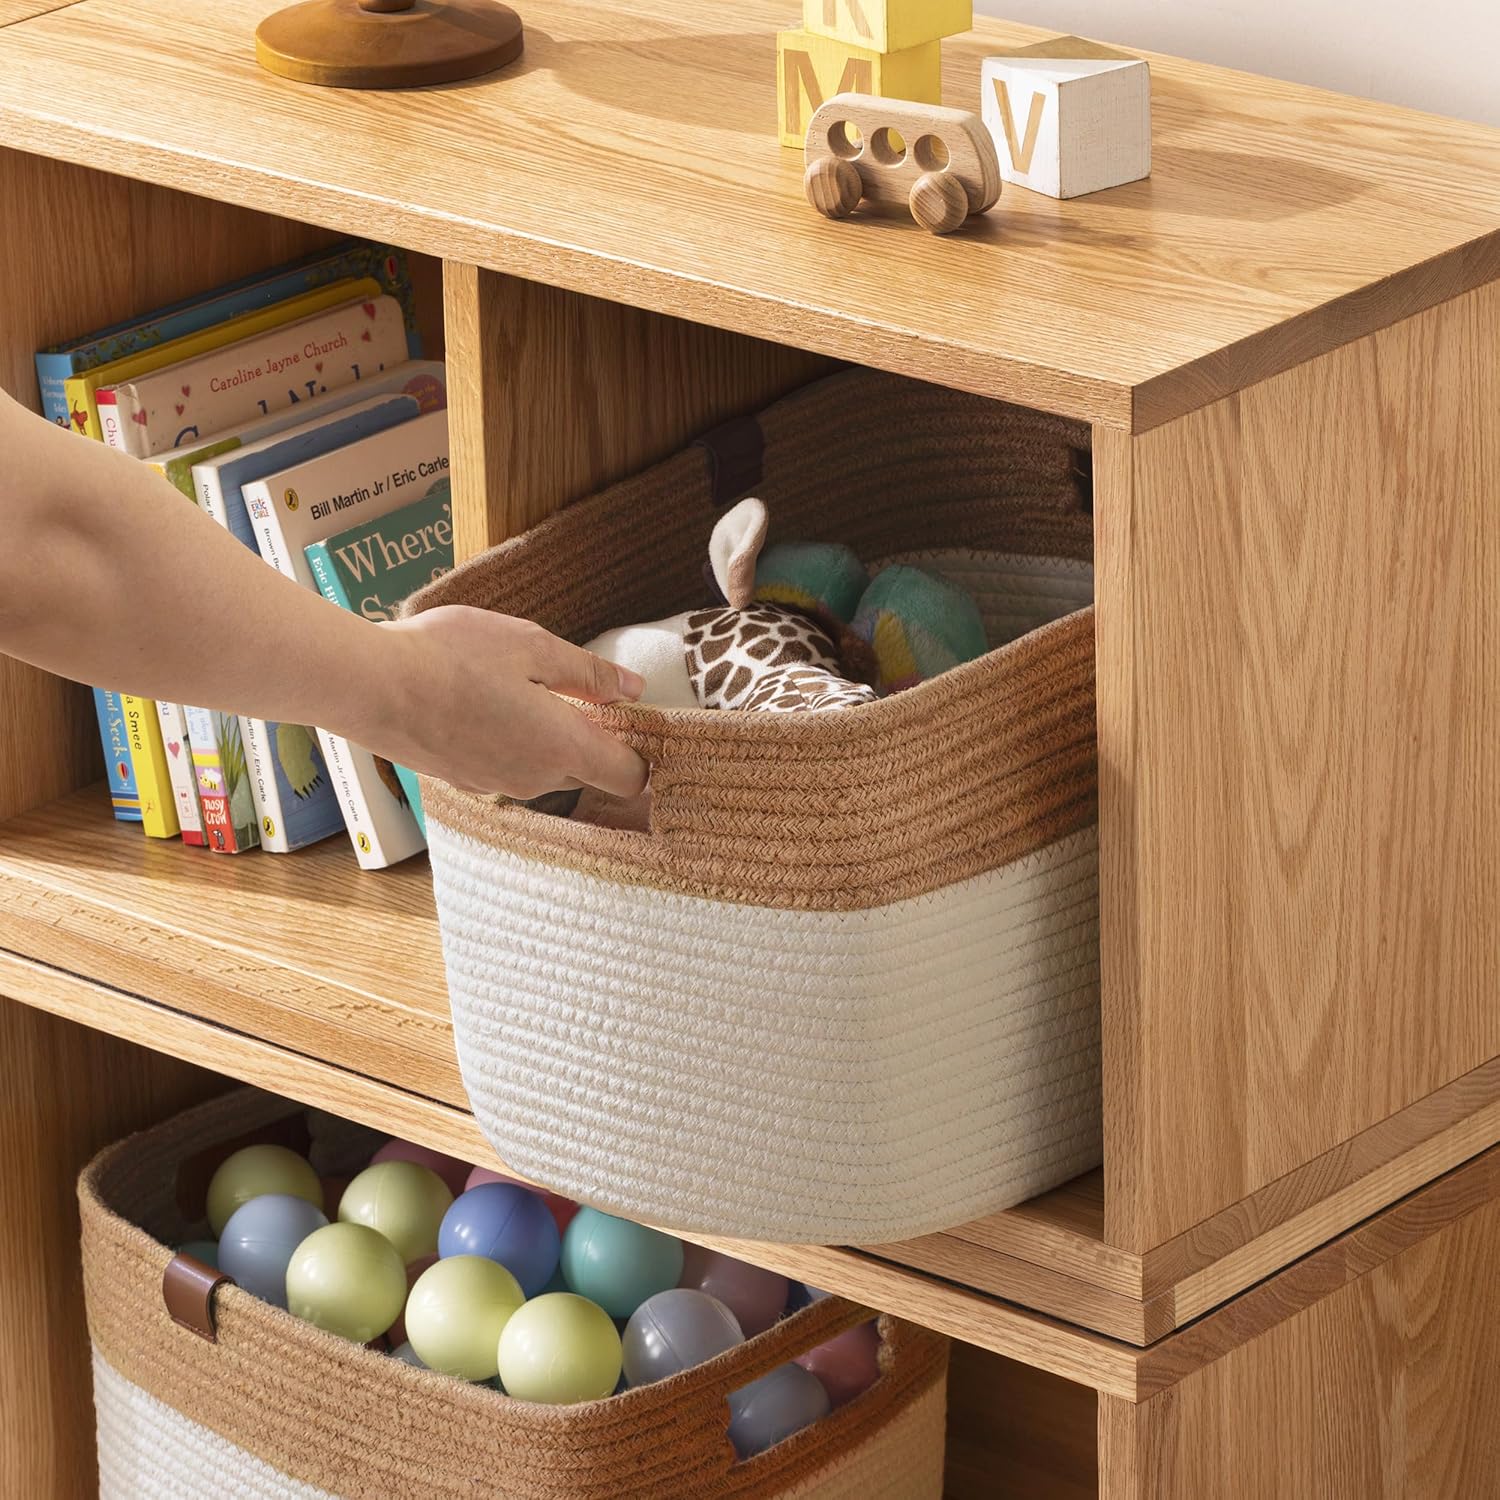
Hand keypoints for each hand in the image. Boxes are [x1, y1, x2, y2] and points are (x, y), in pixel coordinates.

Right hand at [366, 607, 647, 799]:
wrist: (367, 685)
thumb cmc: (450, 657)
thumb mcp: (532, 646)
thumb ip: (589, 674)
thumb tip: (634, 690)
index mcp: (562, 748)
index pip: (630, 778)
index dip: (642, 753)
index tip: (636, 720)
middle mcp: (534, 780)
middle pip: (588, 773)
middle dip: (591, 738)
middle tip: (576, 689)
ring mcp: (495, 785)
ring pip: (544, 769)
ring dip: (546, 738)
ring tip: (520, 687)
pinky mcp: (463, 781)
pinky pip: (506, 767)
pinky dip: (508, 742)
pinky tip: (483, 703)